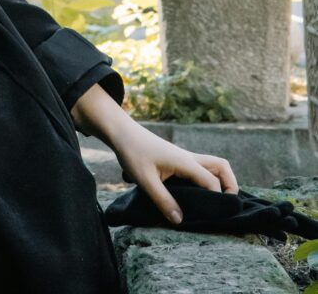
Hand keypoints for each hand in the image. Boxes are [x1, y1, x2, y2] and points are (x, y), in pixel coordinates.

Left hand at [110, 118, 238, 224]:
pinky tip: (199, 193)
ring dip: (221, 180)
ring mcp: (185, 156)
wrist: (123, 133)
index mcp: (185, 162)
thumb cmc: (133, 153)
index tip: (213, 216)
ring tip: (216, 201)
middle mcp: (189, 158)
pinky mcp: (179, 158)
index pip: (212, 182)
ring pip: (214, 164)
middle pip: (222, 166)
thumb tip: (180, 220)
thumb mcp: (145, 180)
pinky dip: (210, 178)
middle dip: (230, 185)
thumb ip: (162, 200)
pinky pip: (202, 167)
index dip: (217, 199)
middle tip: (226, 206)